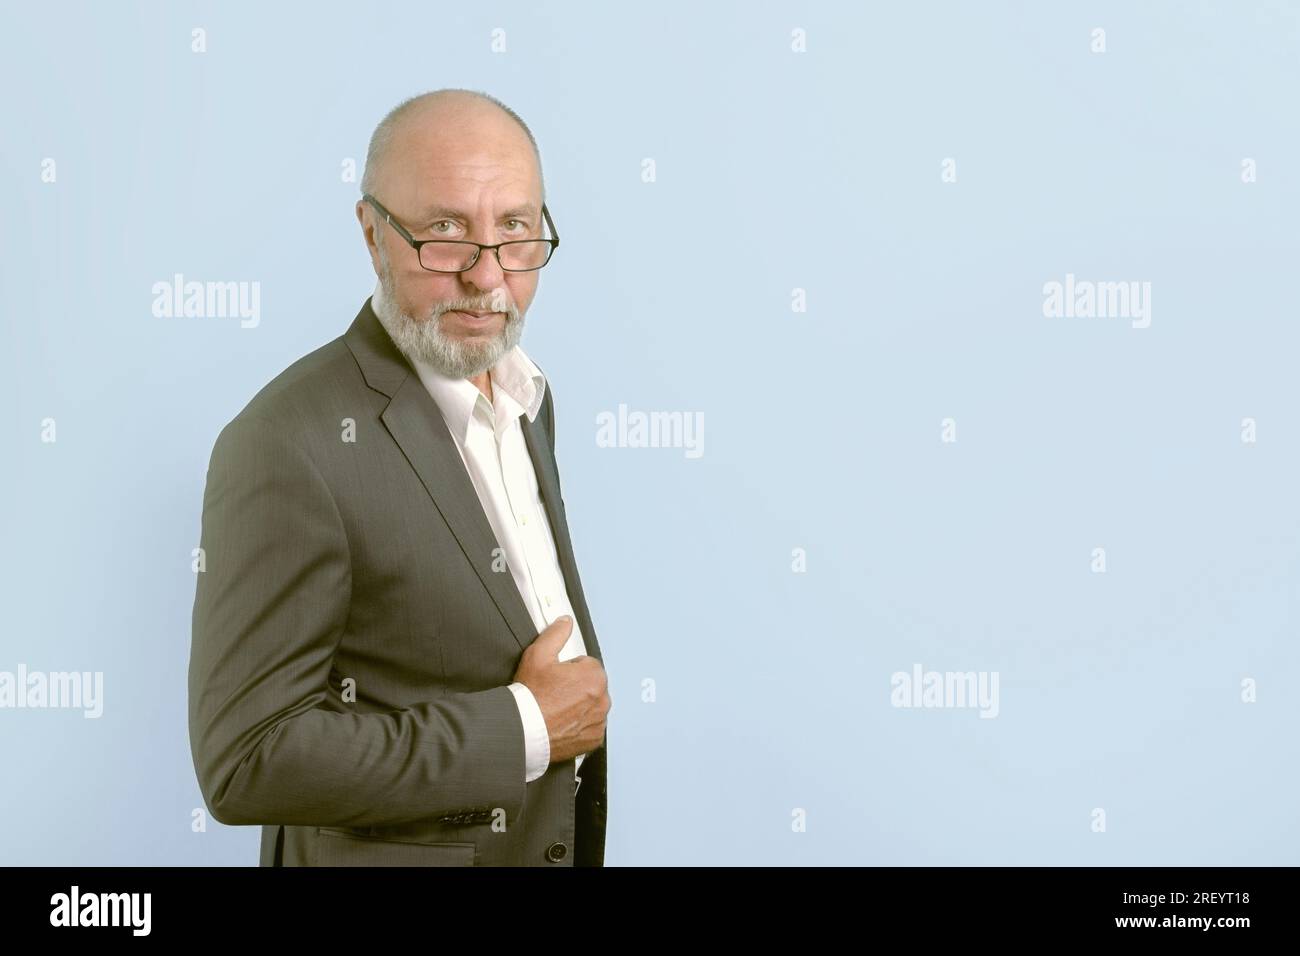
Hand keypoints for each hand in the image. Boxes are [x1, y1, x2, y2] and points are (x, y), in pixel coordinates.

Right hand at [512, 616, 609, 763]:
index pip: (587, 665)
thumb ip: (555, 634)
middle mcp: (603, 700)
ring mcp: (599, 721)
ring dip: (579, 706)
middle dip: (576, 687)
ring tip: (556, 709)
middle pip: (591, 686)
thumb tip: (565, 622)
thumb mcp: (538, 655)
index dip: (569, 669)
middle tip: (554, 693)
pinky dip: (579, 725)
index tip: (556, 677)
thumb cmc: (531, 696)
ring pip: (591, 706)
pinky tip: (562, 723)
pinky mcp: (593, 739)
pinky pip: (590, 726)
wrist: (524, 731)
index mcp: (595, 676)